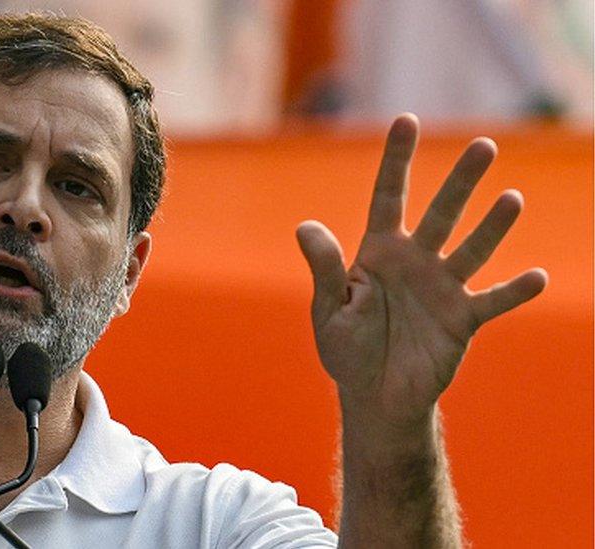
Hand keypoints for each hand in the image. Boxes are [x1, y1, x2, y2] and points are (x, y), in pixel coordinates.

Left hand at [296, 114, 546, 427]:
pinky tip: (536, 276)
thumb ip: (326, 269)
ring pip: (472, 249)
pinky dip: (514, 292)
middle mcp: (415, 262)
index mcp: (378, 253)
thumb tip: (305, 226)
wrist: (375, 395)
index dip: (397, 160)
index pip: (388, 196)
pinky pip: (493, 301)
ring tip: (512, 199)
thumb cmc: (347, 350)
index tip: (407, 120)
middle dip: (460, 181)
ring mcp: (442, 289)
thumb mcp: (329, 309)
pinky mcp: (463, 320)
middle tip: (483, 145)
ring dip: (492, 226)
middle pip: (441, 213)